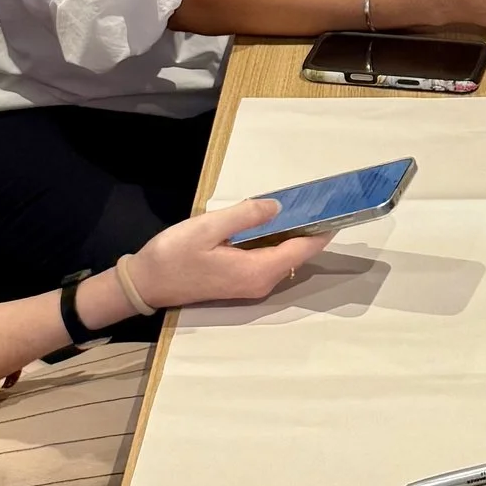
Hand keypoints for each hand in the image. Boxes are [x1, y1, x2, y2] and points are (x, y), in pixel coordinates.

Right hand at [125, 196, 327, 312]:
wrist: (146, 284)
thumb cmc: (174, 255)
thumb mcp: (208, 228)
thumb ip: (245, 215)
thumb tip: (278, 206)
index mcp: (258, 270)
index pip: (303, 250)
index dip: (323, 231)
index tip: (340, 210)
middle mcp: (261, 282)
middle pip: (297, 255)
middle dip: (311, 230)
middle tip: (321, 199)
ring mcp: (251, 285)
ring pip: (284, 257)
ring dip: (294, 235)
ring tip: (302, 205)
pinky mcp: (240, 282)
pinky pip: (269, 260)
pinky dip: (277, 242)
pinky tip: (273, 222)